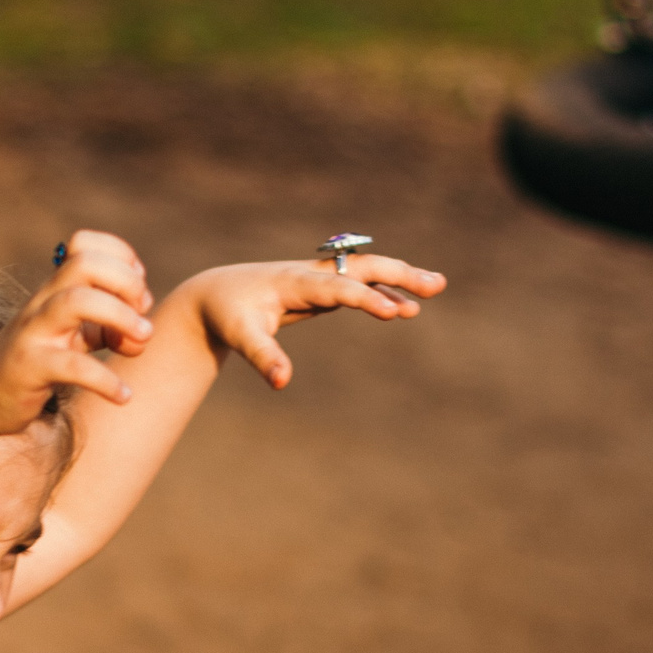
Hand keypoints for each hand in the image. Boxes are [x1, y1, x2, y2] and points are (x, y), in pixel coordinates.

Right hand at [0, 230, 154, 437]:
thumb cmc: (35, 362)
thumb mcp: (71, 336)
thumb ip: (107, 325)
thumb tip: (144, 330)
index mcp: (54, 289)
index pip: (84, 244)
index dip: (120, 256)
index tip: (138, 291)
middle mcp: (42, 302)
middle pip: (84, 264)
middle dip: (125, 281)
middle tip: (144, 312)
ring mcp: (34, 332)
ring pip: (75, 301)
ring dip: (119, 316)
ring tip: (141, 341)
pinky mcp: (29, 367)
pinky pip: (72, 366)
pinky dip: (105, 380)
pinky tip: (124, 396)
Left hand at [182, 255, 445, 387]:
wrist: (216, 294)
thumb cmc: (228, 314)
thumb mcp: (240, 337)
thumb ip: (262, 357)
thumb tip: (282, 383)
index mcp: (294, 282)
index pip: (338, 287)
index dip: (366, 298)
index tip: (394, 310)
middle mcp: (312, 273)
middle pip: (363, 269)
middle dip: (399, 275)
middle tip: (436, 285)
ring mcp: (319, 278)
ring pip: (366, 272)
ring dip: (400, 279)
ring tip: (436, 287)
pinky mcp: (321, 288)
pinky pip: (359, 285)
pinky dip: (383, 292)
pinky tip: (404, 307)